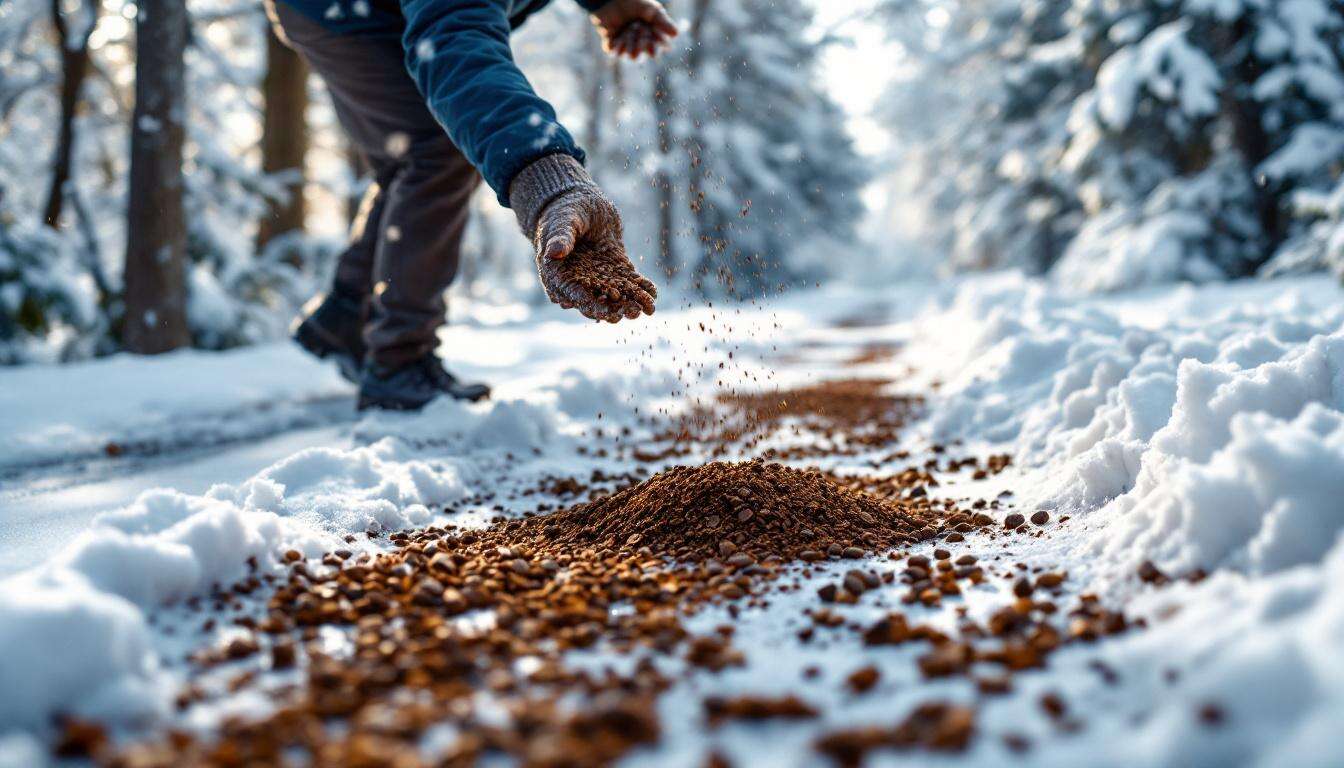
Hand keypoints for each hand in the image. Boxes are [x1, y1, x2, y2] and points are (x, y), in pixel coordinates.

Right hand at [533, 189, 657, 321]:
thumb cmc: (565, 210)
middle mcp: (577, 281)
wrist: (582, 203)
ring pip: (613, 296)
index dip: (590, 304)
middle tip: (633, 313)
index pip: (573, 295)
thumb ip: (560, 237)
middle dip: (614, 309)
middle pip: (595, 301)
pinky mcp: (614, 270)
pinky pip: (627, 283)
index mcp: (558, 274)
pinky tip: (653, 293)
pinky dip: (640, 289)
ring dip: (630, 303)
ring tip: (648, 308)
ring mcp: (598, 278)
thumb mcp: (563, 221)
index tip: (607, 312)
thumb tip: (554, 252)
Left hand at [590, 0, 676, 59]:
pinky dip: (618, 45)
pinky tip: (618, 36)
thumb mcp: (651, 10)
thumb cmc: (632, 2)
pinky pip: (617, 53)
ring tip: (629, 30)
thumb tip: (676, 34)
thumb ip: (663, 22)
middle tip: (639, 28)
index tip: (653, 33)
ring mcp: (626, 44)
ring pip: (632, 56)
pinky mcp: (612, 45)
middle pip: (647, 54)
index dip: (657, 43)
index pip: (659, 47)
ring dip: (631, 43)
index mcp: (651, 34)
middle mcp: (640, 42)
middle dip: (644, 43)